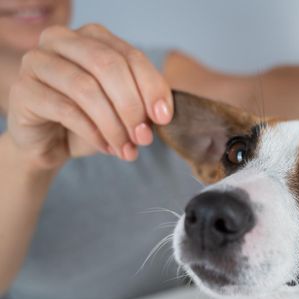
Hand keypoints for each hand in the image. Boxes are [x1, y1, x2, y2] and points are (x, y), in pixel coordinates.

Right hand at [7, 23, 172, 170]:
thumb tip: (162, 113)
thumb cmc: (91, 120)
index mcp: (93, 36)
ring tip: (126, 149)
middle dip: (132, 107)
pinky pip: (66, 110)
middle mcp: (62, 40)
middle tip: (144, 138)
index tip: (163, 119)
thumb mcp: (124, 108)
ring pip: (87, 88)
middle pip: (108, 66)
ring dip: (114, 125)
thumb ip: (144, 102)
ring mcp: (38, 62)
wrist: (51, 143)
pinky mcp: (22, 90)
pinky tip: (106, 147)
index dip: (152, 88)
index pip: (131, 56)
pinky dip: (93, 133)